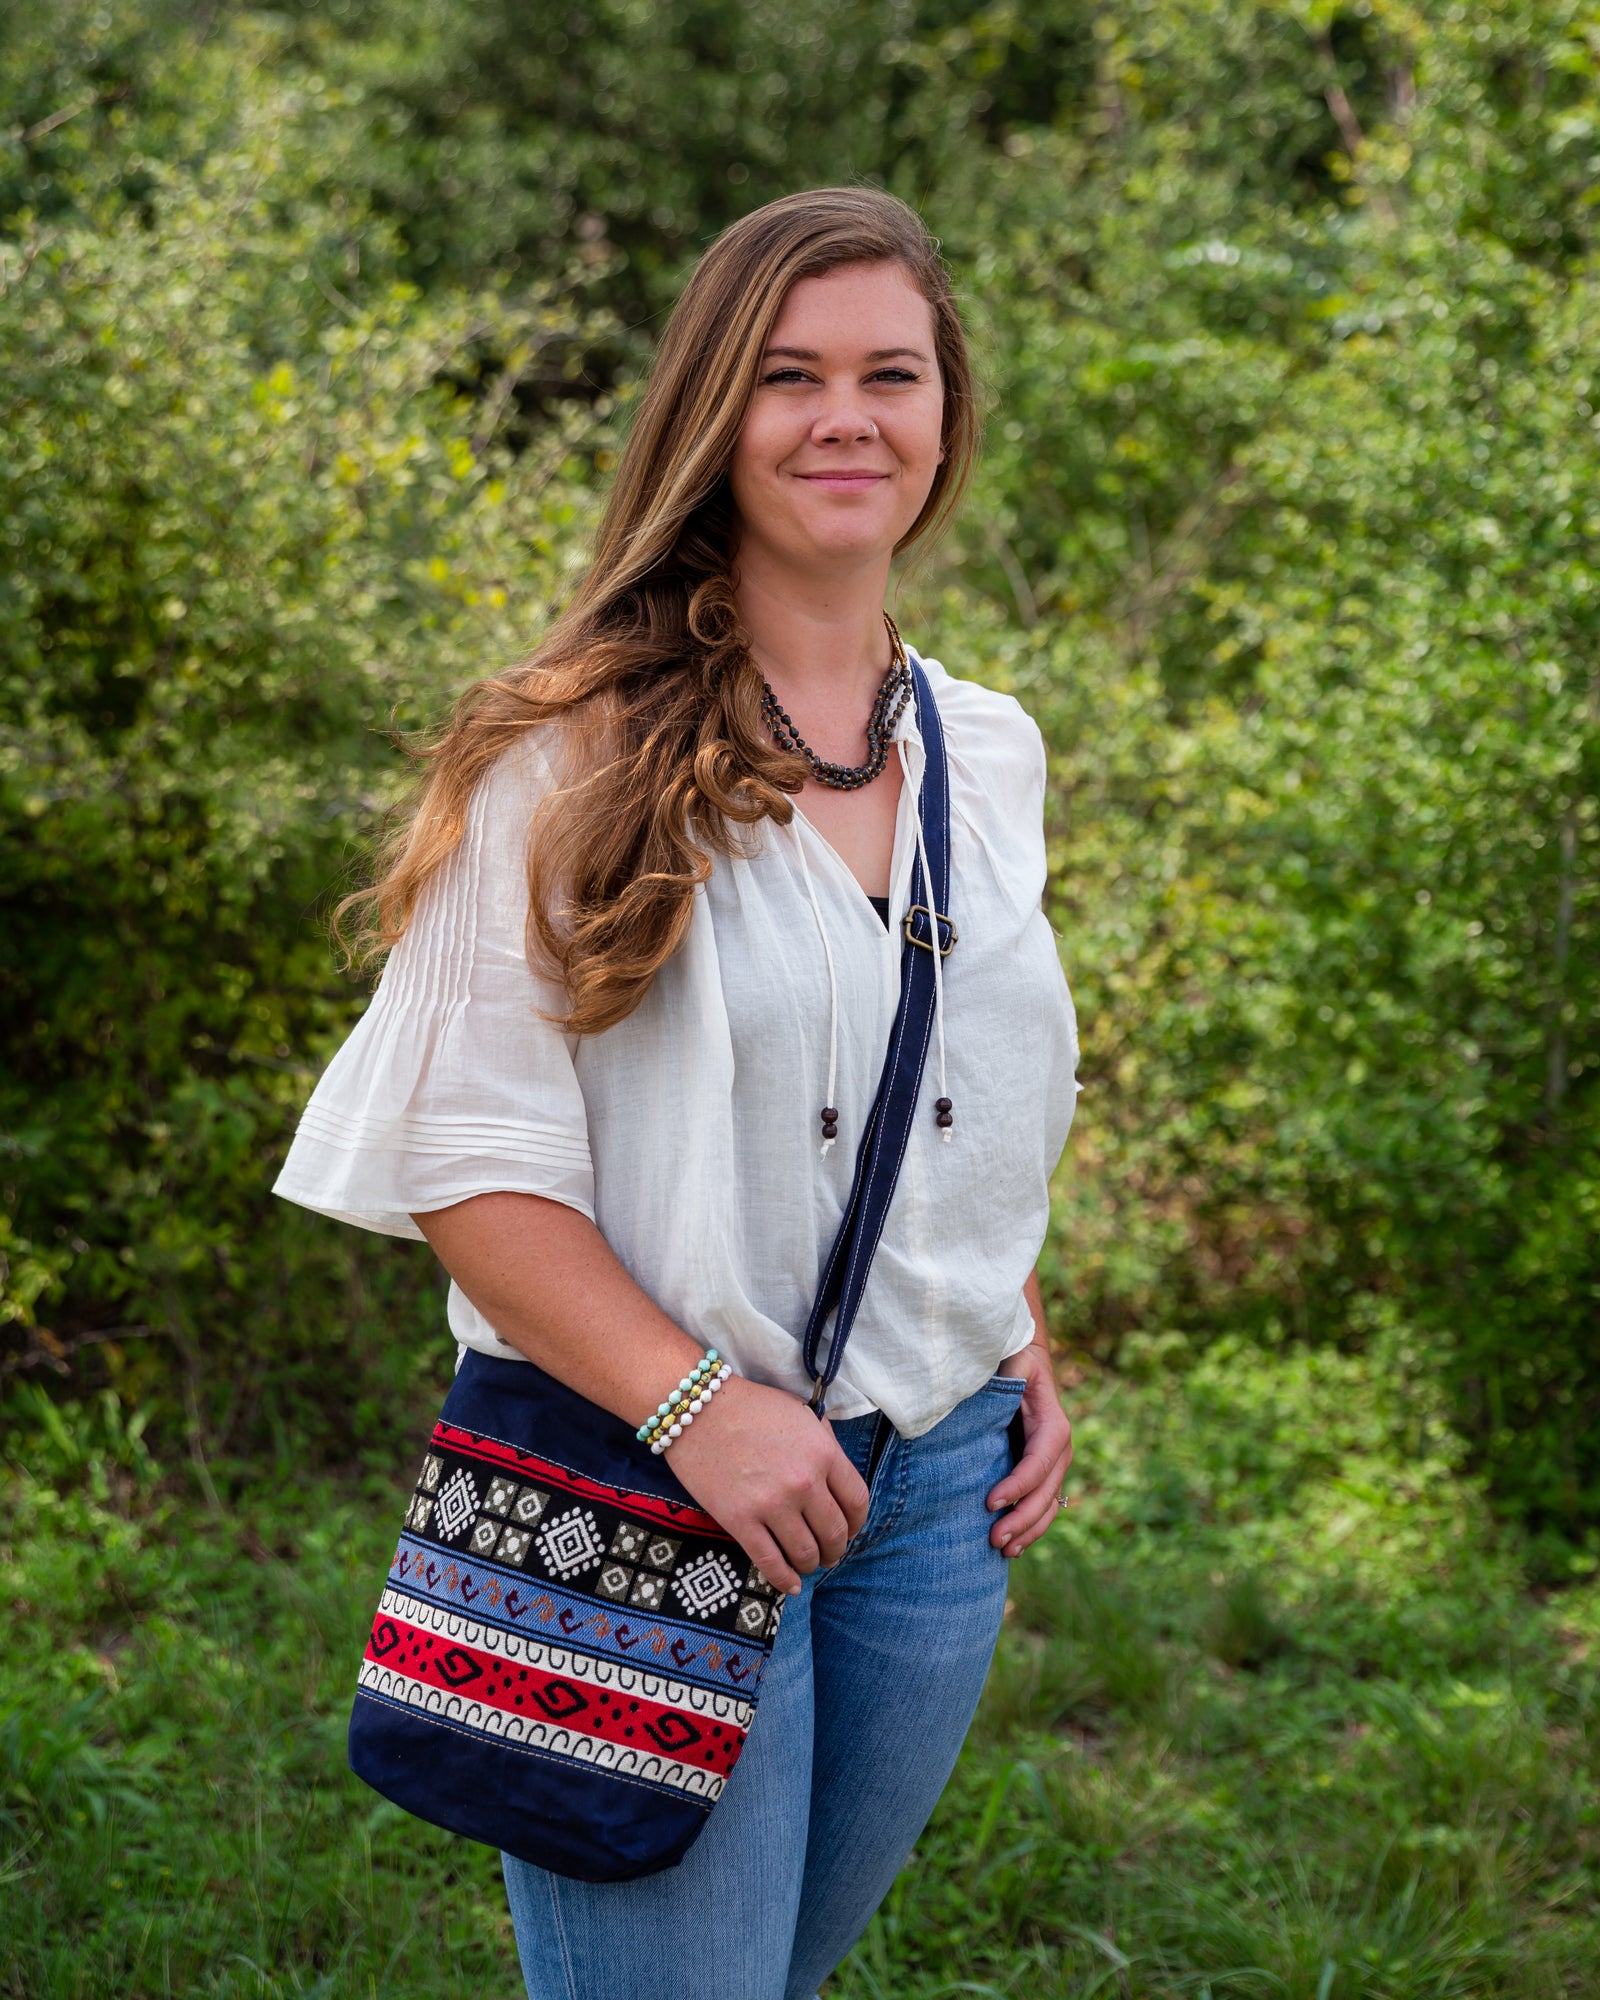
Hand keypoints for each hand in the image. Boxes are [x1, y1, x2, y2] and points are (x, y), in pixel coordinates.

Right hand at [668, 1375, 869, 1594]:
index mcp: (823, 1452)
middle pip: (834, 1533)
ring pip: (805, 1553)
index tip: (850, 1530)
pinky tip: (790, 1585)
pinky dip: (784, 1579)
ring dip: (811, 1564)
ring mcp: (772, 1504)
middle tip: (830, 1553)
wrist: (697, 1407)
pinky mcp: (740, 1521)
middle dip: (836, 1549)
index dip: (857, 1523)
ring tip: (807, 1563)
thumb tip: (835, 1471)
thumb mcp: (800, 1412)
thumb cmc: (750, 1406)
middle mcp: (804, 1482)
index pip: (857, 1501)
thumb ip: (824, 1441)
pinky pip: (770, 1562)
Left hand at [985, 1341, 1072, 1557]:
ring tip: (1003, 1551)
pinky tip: (1013, 1549)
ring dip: (1028, 1532)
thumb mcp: (1014, 1360)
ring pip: (1048, 1507)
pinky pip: (1042, 1507)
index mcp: (1053, 1425)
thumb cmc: (1014, 1361)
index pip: (1039, 1462)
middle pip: (1046, 1492)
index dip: (1017, 1485)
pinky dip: (1031, 1529)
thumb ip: (1011, 1372)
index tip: (990, 1502)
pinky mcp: (1042, 1475)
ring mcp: (1054, 1466)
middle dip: (1022, 1519)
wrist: (1026, 1364)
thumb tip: (1005, 1378)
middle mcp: (1059, 1450)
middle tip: (994, 1539)